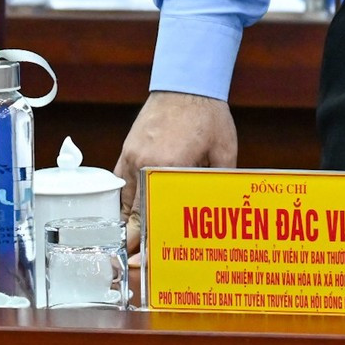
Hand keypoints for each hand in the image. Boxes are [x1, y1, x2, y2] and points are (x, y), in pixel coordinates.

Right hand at [114, 91, 236, 252]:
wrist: (187, 81)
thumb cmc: (208, 115)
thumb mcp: (223, 153)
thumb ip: (216, 185)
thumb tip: (220, 212)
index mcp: (168, 167)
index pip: (152, 214)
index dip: (147, 242)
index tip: (144, 262)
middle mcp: (144, 164)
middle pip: (133, 212)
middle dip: (134, 239)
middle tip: (135, 263)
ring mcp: (132, 155)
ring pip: (123, 200)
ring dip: (127, 222)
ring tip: (130, 245)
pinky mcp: (128, 148)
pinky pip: (120, 182)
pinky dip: (123, 201)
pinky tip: (128, 216)